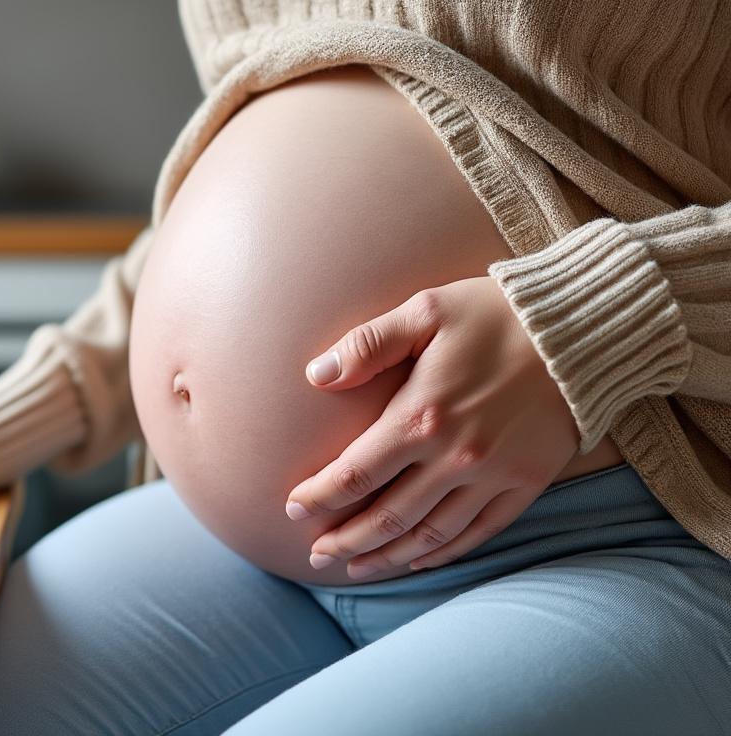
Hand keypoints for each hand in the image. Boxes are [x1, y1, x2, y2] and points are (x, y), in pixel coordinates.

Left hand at [286, 276, 577, 576]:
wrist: (585, 328)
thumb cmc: (496, 313)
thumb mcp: (425, 310)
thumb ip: (367, 344)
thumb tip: (316, 374)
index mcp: (421, 417)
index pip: (354, 474)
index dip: (319, 497)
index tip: (292, 509)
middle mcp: (455, 457)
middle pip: (386, 518)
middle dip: (345, 541)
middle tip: (317, 555)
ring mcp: (494, 475)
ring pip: (429, 535)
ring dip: (387, 556)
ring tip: (355, 567)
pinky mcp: (527, 483)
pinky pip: (479, 532)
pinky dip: (443, 552)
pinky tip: (419, 558)